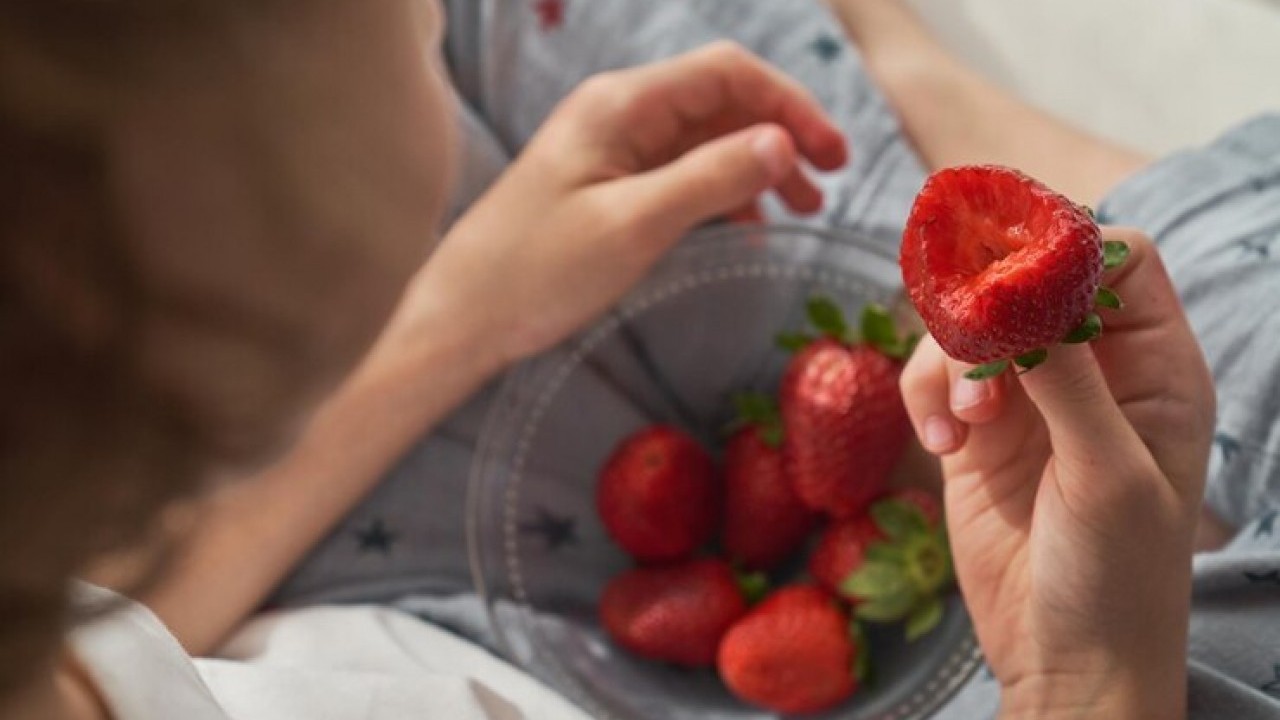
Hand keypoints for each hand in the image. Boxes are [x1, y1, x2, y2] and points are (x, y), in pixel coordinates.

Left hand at [417, 42, 847, 364]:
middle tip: (823, 189)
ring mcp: (613, 149)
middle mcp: (619, 114)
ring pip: (704, 140)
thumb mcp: (633, 225)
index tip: (832, 155)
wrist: (463, 315)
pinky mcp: (607, 185)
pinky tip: (743, 226)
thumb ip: (711, 179)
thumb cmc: (536, 270)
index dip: (789, 105)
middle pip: (721, 103)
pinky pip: (679, 173)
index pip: (727, 73)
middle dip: (779, 136)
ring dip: (755, 167)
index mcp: (622, 104)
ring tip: (796, 212)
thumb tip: (783, 144)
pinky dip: (719, 192)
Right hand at [900, 229, 1213, 718]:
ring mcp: (1028, 399)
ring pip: (970, 323)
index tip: (1013, 278)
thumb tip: (1018, 285)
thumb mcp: (1108, 472)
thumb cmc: (1119, 577)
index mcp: (1156, 370)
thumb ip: (1067, 375)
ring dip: (952, 359)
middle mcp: (1093, 372)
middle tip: (969, 337)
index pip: (1121, 262)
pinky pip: (934, 376)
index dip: (1068, 253)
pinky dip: (925, 395)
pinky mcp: (973, 431)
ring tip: (966, 424)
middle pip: (1029, 279)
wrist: (1065, 662)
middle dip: (990, 304)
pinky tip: (944, 446)